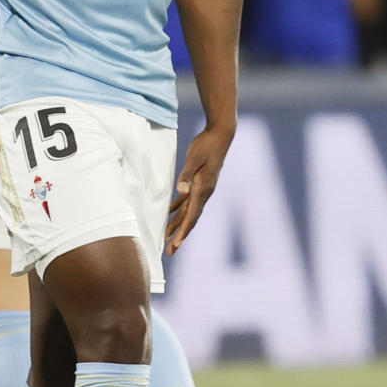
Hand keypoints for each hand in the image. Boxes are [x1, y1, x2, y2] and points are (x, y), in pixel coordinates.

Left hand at [166, 123, 233, 254]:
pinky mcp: (199, 182)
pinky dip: (177, 208)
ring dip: (178, 224)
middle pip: (191, 219)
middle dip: (180, 235)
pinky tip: (168, 213)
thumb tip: (182, 191)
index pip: (192, 216)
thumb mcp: (194, 158)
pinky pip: (187, 200)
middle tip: (170, 252)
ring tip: (166, 237)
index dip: (183, 231)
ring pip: (188, 211)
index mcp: (203, 189)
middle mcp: (204, 192)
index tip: (176, 245)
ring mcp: (202, 188)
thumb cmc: (206, 145)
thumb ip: (187, 175)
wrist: (220, 135)